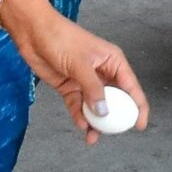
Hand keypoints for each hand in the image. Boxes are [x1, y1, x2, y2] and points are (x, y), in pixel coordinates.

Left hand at [1, 0, 150, 142]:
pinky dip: (80, 116)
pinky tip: (81, 125)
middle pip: (115, 101)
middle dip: (114, 119)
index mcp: (113, 62)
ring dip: (95, 122)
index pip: (131, 87)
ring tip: (92, 137)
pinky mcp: (70, 87)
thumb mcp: (80, 63)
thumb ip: (93, 89)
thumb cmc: (60, 38)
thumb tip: (104, 112)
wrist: (32, 33)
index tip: (138, 126)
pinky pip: (79, 106)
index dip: (138, 107)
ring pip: (96, 107)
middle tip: (111, 133)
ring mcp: (86, 81)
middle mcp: (103, 73)